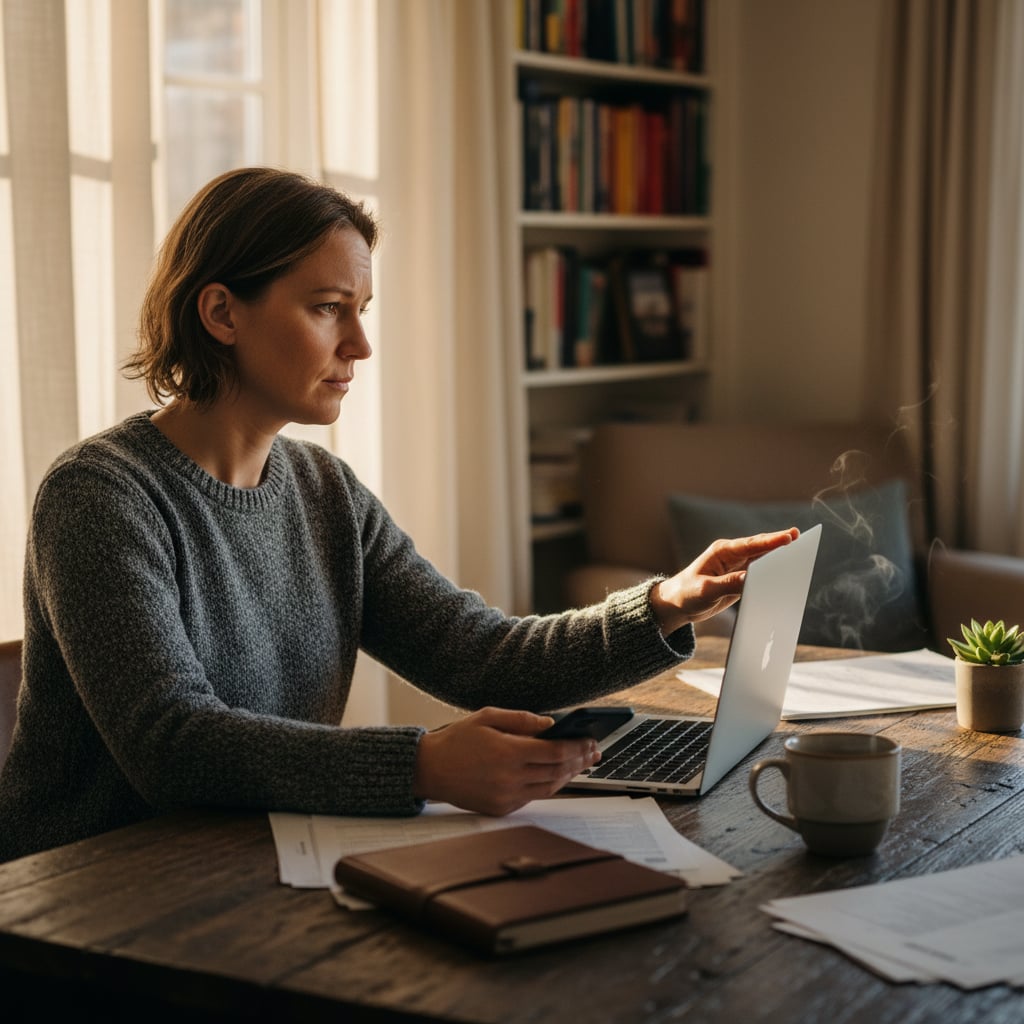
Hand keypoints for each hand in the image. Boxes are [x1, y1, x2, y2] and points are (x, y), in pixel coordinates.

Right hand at [413, 706, 600, 815]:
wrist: (429, 769)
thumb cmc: (457, 740)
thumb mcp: (487, 716)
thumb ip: (522, 720)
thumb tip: (550, 724)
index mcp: (507, 753)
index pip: (555, 753)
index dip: (577, 747)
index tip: (590, 741)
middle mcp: (509, 779)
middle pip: (557, 772)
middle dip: (579, 761)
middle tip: (593, 752)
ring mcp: (505, 797)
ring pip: (549, 788)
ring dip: (568, 775)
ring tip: (581, 763)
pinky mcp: (501, 809)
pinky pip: (533, 797)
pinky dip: (549, 785)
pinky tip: (556, 774)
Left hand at [649, 528, 799, 636]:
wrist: (678, 604)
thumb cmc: (687, 593)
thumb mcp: (706, 590)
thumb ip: (728, 584)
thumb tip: (750, 579)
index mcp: (722, 551)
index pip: (751, 544)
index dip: (771, 540)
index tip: (790, 536)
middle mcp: (732, 555)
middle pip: (761, 547)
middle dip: (781, 543)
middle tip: (802, 539)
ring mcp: (737, 565)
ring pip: (763, 558)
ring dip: (780, 557)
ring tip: (801, 554)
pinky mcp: (740, 577)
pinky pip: (761, 572)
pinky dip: (773, 571)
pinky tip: (787, 572)